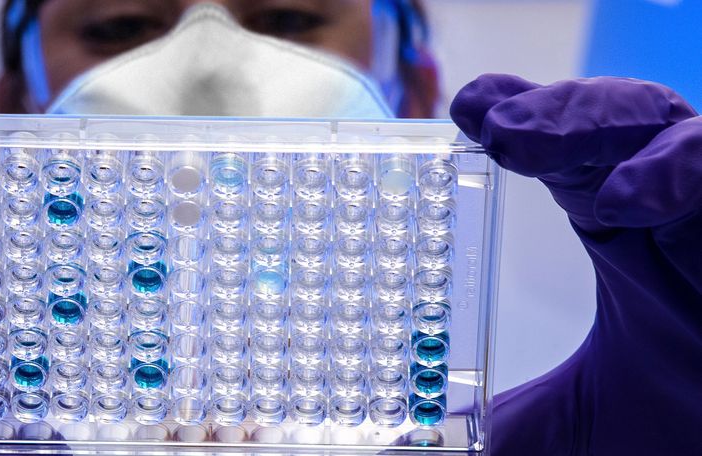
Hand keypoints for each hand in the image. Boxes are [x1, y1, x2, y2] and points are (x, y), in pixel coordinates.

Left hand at [451, 74, 701, 454]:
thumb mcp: (581, 421)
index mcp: (620, 227)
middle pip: (599, 125)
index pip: (560, 156)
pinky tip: (625, 199)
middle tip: (479, 113)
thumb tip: (409, 449)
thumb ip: (511, 425)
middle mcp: (662, 204)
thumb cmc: (684, 421)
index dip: (514, 124)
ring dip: (582, 121)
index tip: (460, 112)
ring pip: (652, 124)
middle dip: (540, 113)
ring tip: (511, 134)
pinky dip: (676, 171)